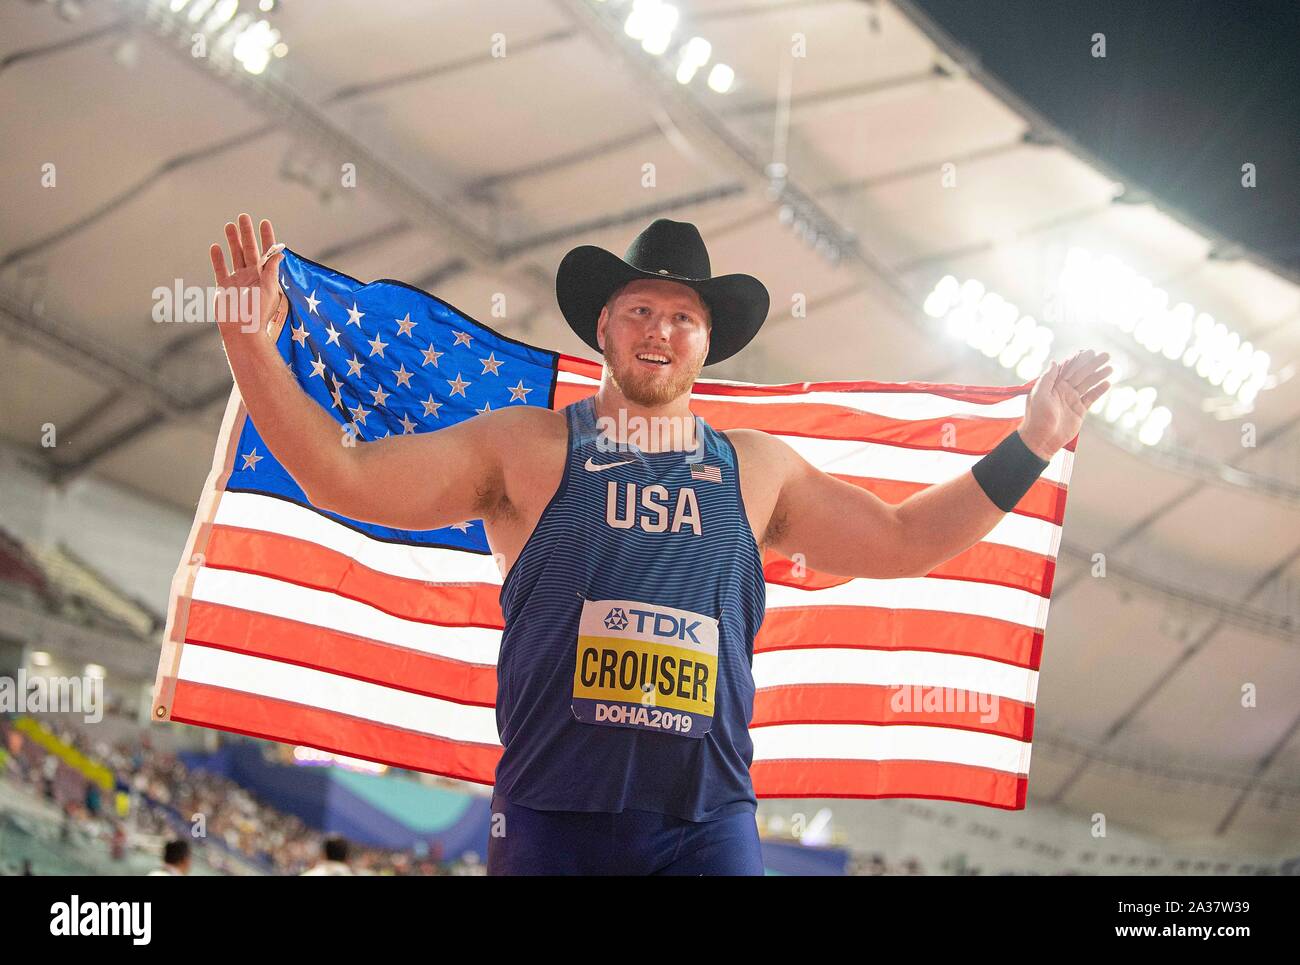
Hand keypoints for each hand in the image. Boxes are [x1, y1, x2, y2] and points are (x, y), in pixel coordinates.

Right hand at [208, 213, 284, 333]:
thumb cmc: (258, 312)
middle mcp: (251, 275)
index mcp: (264, 275)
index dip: (266, 237)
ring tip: (229, 225)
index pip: (266, 252)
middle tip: (243, 216)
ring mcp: (237, 280)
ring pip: (234, 255)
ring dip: (232, 241)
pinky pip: (220, 269)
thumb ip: (272, 270)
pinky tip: (216, 247)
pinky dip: (218, 258)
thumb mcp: (269, 289)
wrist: (241, 330)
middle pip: (248, 249)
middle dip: (246, 233)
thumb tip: (281, 253)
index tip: (264, 222)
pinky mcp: (224, 287)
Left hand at [1019, 349, 1112, 459]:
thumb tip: (1054, 362)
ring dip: (1099, 375)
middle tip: (1106, 355)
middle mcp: (1063, 390)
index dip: (1079, 359)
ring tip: (1110, 368)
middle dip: (1093, 364)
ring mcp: (1072, 400)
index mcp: (1053, 385)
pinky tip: (1107, 383)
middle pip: (1081, 374)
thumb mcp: (1038, 395)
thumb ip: (1047, 378)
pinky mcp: (1079, 411)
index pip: (1068, 368)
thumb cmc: (1036, 417)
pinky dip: (1099, 391)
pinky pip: (1091, 398)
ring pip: (1088, 384)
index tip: (1090, 351)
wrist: (1041, 439)